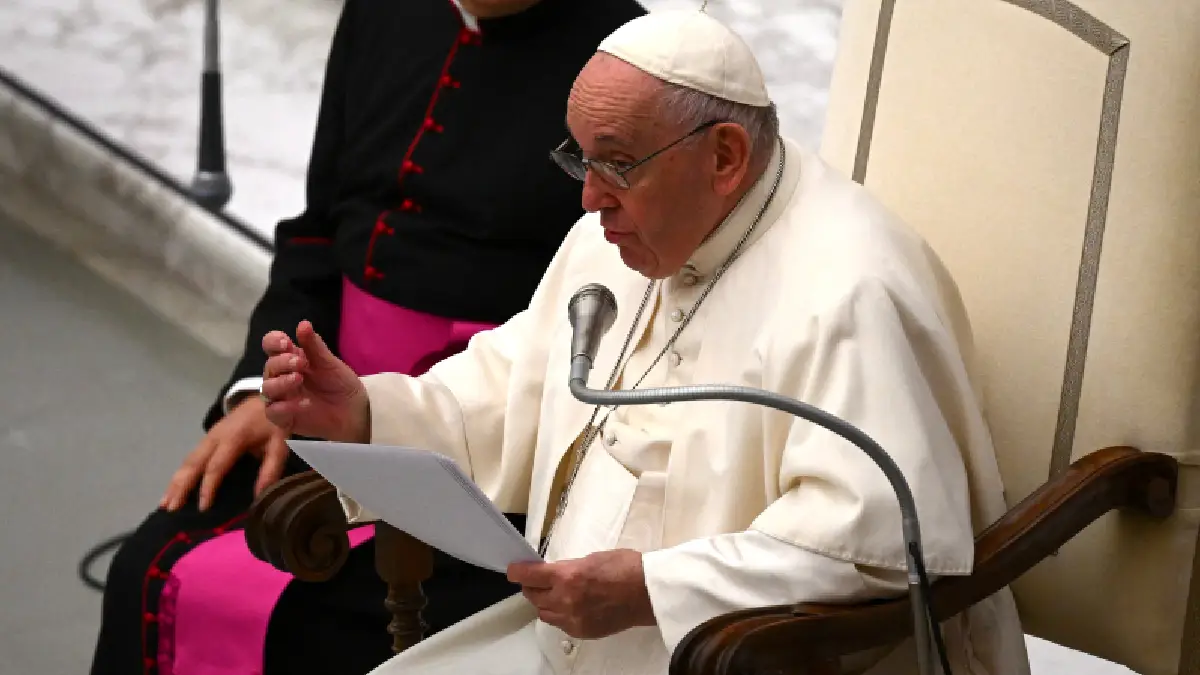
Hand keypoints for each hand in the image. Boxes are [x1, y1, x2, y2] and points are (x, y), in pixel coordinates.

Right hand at [161, 396, 288, 511]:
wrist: (266, 396)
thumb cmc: (273, 422)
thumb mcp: (280, 443)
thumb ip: (271, 468)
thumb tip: (260, 495)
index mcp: (233, 439)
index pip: (216, 466)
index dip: (207, 487)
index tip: (202, 508)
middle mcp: (215, 437)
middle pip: (194, 463)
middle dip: (181, 486)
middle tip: (170, 508)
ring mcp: (209, 437)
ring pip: (188, 460)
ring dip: (175, 481)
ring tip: (164, 503)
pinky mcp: (207, 438)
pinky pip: (190, 457)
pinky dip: (180, 473)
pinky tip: (174, 488)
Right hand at [261, 320, 369, 442]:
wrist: (354, 410)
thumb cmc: (340, 383)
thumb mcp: (329, 363)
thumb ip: (314, 346)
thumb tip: (303, 323)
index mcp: (291, 358)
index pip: (272, 345)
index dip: (274, 341)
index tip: (285, 342)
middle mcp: (282, 376)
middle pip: (269, 366)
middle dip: (282, 362)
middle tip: (300, 362)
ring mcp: (282, 397)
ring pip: (267, 388)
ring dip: (280, 382)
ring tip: (298, 378)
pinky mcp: (284, 417)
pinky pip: (273, 412)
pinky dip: (283, 406)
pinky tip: (301, 403)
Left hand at [507, 549, 655, 638]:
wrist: (647, 593)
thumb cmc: (625, 568)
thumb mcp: (591, 558)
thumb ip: (568, 568)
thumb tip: (554, 574)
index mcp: (567, 576)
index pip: (530, 576)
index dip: (518, 572)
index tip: (513, 570)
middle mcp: (565, 600)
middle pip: (533, 596)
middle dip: (531, 586)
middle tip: (536, 580)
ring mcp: (573, 619)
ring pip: (543, 613)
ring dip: (543, 602)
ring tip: (552, 594)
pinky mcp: (582, 631)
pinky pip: (559, 624)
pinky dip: (558, 614)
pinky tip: (568, 606)